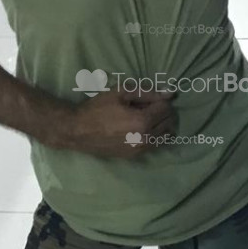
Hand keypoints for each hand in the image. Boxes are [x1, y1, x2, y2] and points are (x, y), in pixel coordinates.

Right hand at [57, 88, 175, 158]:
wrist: (77, 131)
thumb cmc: (97, 108)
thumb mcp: (121, 92)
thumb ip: (147, 92)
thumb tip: (170, 93)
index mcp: (143, 121)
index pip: (167, 108)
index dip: (160, 99)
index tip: (148, 97)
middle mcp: (145, 139)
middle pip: (169, 123)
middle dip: (163, 112)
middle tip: (148, 106)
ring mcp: (140, 150)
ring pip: (164, 136)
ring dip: (160, 124)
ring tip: (145, 117)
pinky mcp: (134, 156)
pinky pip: (154, 145)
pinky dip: (153, 135)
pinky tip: (140, 129)